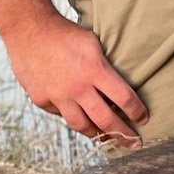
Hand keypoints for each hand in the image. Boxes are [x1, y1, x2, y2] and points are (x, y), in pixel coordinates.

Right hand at [3, 11, 147, 147]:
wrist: (29, 30)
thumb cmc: (66, 34)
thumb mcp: (94, 44)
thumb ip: (105, 67)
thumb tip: (119, 87)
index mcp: (95, 70)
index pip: (124, 98)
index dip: (137, 112)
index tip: (144, 119)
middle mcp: (77, 87)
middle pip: (105, 120)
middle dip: (123, 134)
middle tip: (134, 143)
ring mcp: (57, 96)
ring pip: (81, 125)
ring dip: (97, 134)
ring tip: (106, 137)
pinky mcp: (41, 100)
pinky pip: (61, 115)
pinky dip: (72, 116)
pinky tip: (79, 115)